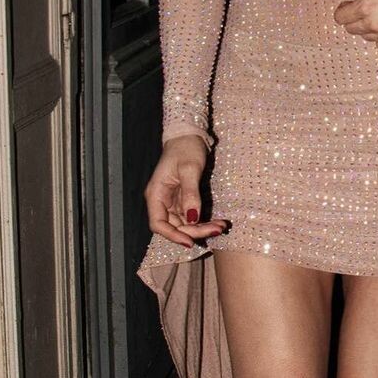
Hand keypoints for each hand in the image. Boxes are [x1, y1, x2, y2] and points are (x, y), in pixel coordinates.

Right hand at [144, 133, 227, 247]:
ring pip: (184, 223)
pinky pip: (191, 215)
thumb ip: (191, 194)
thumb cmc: (186, 148)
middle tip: (217, 229)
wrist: (189, 135)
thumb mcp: (190, 169)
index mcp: (156, 194)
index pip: (158, 224)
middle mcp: (161, 201)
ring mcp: (172, 201)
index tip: (190, 242)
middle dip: (195, 231)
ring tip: (221, 226)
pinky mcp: (183, 199)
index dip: (173, 236)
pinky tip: (218, 221)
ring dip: (202, 227)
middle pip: (174, 226)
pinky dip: (203, 220)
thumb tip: (193, 218)